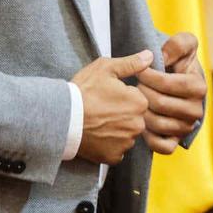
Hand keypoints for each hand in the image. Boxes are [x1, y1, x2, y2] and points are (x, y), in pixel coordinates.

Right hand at [72, 50, 151, 164]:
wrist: (62, 118)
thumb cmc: (83, 91)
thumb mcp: (105, 69)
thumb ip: (131, 63)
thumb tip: (150, 56)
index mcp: (140, 103)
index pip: (139, 99)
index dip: (123, 96)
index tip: (108, 95)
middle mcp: (138, 125)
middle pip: (134, 118)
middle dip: (122, 113)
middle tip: (101, 109)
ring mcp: (126, 143)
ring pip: (127, 134)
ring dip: (117, 130)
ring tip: (98, 122)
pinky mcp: (114, 157)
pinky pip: (117, 150)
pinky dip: (108, 144)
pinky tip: (96, 135)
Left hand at [138, 33, 205, 153]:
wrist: (172, 80)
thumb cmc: (176, 61)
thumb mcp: (181, 45)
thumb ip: (178, 44)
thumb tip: (164, 57)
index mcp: (198, 87)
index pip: (168, 84)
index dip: (150, 76)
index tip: (139, 71)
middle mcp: (196, 110)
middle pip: (161, 104)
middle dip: (142, 93)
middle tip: (134, 86)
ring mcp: (186, 127)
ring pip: (160, 125)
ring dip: (142, 112)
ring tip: (135, 102)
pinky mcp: (176, 141)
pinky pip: (163, 147)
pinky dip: (149, 138)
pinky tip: (141, 122)